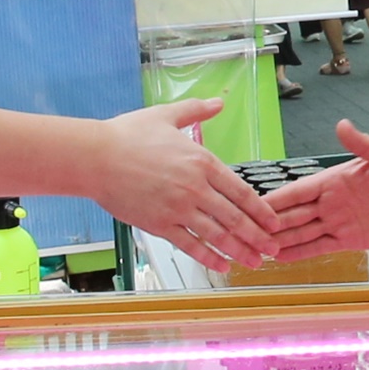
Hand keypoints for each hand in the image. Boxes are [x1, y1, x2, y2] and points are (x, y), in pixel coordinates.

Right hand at [89, 99, 280, 273]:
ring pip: (218, 234)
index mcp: (203, 162)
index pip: (242, 191)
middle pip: (236, 217)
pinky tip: (222, 266)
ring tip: (255, 262)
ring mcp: (178, 208)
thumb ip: (196, 111)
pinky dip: (209, 257)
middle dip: (258, 236)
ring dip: (240, 250)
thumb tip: (218, 103)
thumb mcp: (166, 115)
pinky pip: (191, 244)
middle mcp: (196, 187)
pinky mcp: (160, 224)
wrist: (95, 157)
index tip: (274, 222)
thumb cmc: (127, 135)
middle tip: (273, 249)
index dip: (261, 210)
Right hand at [261, 119, 368, 257]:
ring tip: (255, 250)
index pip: (296, 191)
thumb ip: (362, 143)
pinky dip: (299, 253)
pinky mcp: (349, 239)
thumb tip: (342, 125)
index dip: (274, 199)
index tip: (250, 205)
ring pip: (301, 233)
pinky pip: (319, 246)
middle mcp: (330, 201)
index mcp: (333, 180)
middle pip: (292, 215)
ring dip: (279, 241)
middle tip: (243, 234)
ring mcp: (338, 221)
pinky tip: (280, 258)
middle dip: (269, 225)